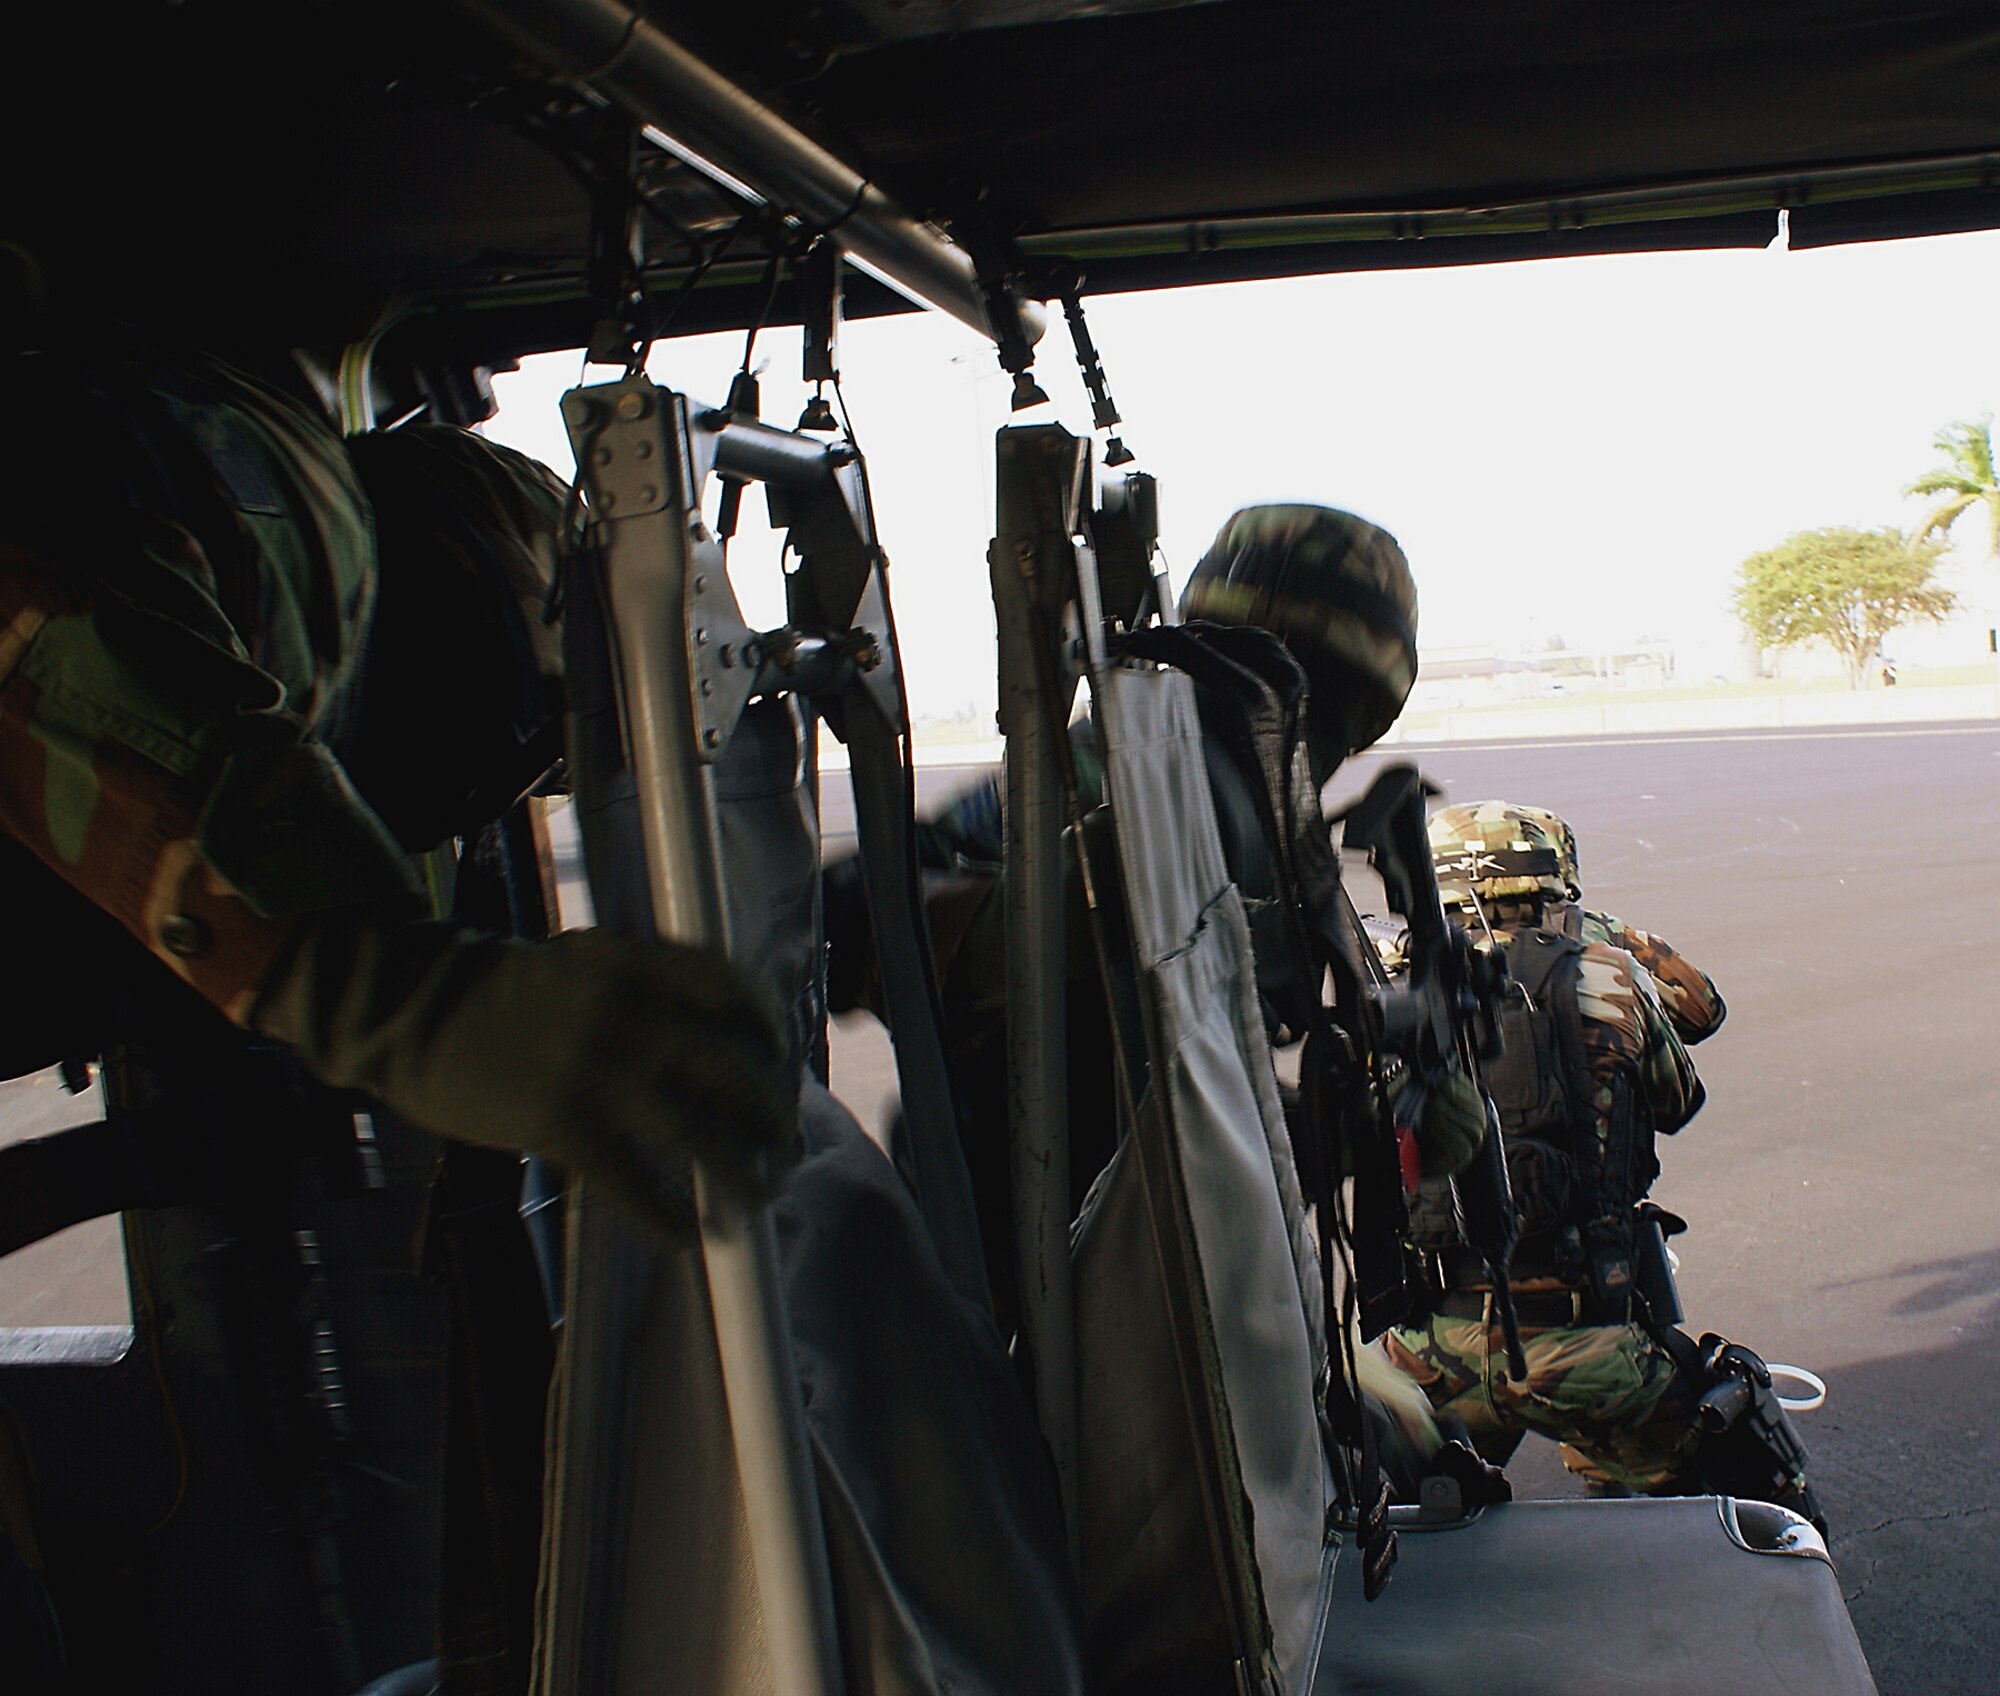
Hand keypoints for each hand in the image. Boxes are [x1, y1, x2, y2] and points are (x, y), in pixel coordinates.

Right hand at [253, 915, 800, 1236]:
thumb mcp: (583, 960)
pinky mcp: (561, 1124)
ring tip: (756, 1197)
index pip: (732, 990)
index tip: (780, 1058)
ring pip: (701, 1135)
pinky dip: (669, 1219)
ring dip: (741, 1174)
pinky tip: (687, 1238)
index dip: (767, 1029)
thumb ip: (644, 983)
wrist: (411, 1009)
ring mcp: (598, 1070)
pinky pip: (634, 1186)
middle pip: (737, 1069)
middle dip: (773, 1113)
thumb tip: (711, 1035)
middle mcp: (631, 1013)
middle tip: (785, 1143)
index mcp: (638, 964)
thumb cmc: (501, 991)